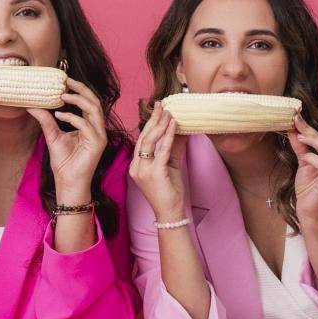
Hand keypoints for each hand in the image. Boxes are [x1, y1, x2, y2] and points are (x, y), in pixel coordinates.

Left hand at [35, 77, 107, 202]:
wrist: (68, 182)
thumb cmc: (64, 163)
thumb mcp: (52, 136)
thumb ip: (46, 121)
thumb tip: (32, 106)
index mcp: (89, 125)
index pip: (88, 102)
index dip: (79, 89)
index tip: (65, 80)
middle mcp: (97, 129)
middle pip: (95, 101)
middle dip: (82, 89)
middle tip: (66, 81)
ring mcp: (99, 136)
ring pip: (94, 110)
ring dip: (78, 100)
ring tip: (62, 95)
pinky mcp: (98, 143)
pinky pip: (86, 125)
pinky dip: (73, 118)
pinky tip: (59, 116)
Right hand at [128, 103, 187, 221]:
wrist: (170, 213)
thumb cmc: (169, 192)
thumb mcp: (170, 165)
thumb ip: (172, 147)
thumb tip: (181, 129)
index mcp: (137, 165)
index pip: (142, 140)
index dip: (150, 124)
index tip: (158, 110)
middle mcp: (136, 167)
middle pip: (143, 138)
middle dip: (153, 120)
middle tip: (161, 105)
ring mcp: (143, 171)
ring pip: (149, 142)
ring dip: (159, 125)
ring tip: (168, 112)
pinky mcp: (154, 174)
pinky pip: (160, 152)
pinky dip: (167, 137)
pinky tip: (174, 126)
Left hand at [290, 119, 317, 225]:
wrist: (310, 212)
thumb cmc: (308, 189)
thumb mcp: (303, 164)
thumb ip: (300, 148)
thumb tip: (293, 130)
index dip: (309, 127)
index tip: (296, 116)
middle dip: (310, 130)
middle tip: (295, 121)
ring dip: (313, 141)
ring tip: (299, 137)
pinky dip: (313, 158)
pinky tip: (304, 158)